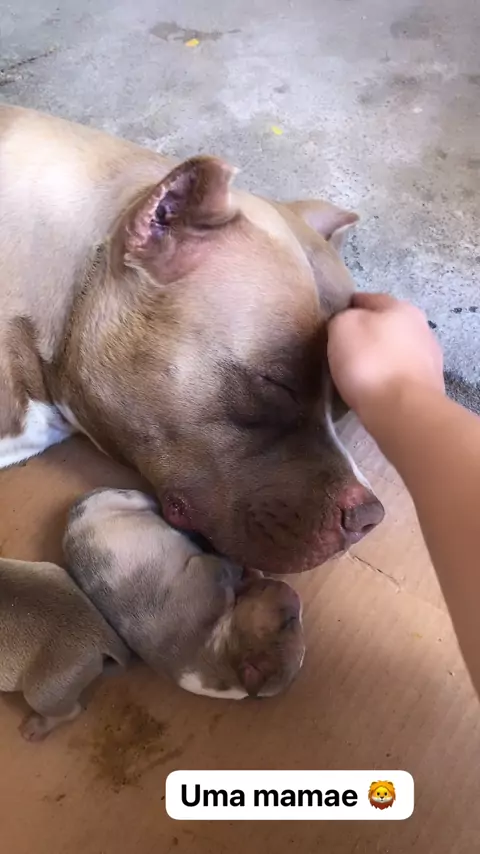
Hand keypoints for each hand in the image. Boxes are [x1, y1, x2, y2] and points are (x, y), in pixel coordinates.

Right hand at [327, 293, 444, 425]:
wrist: (402, 411)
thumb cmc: (370, 363)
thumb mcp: (342, 327)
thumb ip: (343, 317)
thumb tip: (348, 324)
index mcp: (401, 307)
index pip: (367, 299)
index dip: (346, 308)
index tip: (330, 324)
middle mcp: (421, 327)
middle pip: (385, 325)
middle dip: (366, 334)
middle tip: (343, 351)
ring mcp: (429, 358)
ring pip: (395, 351)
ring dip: (380, 358)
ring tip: (358, 374)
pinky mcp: (430, 386)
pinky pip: (400, 375)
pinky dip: (388, 378)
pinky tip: (375, 389)